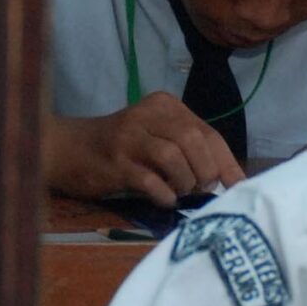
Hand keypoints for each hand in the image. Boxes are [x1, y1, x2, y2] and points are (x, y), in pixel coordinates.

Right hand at [45, 93, 244, 204]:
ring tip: (180, 193)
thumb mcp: (155, 136)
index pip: (207, 132)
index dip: (226, 162)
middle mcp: (148, 115)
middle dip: (206, 170)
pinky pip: (150, 180)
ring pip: (174, 156)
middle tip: (201, 189)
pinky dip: (164, 194)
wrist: (68, 149)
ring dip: (185, 182)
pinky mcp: (115, 162)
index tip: (238, 186)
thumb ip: (186, 149)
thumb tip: (225, 179)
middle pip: (193, 139)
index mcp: (165, 105)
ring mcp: (129, 137)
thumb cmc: (120, 147)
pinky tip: (164, 200)